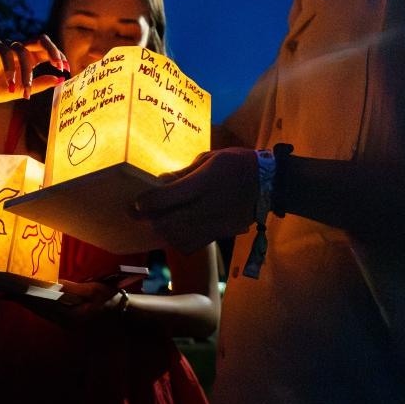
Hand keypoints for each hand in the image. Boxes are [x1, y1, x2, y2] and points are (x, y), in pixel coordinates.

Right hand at [0, 34, 69, 102]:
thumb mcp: (22, 91)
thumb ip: (40, 85)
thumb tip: (60, 79)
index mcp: (30, 57)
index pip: (48, 50)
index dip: (59, 57)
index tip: (66, 70)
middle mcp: (20, 49)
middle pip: (41, 39)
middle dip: (53, 50)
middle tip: (59, 65)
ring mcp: (7, 46)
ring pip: (23, 51)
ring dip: (27, 73)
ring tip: (25, 92)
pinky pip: (6, 54)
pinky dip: (10, 70)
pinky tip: (10, 85)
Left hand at [12, 279, 122, 327]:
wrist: (122, 314)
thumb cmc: (110, 300)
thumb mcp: (93, 290)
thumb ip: (73, 288)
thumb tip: (53, 283)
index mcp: (71, 316)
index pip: (42, 306)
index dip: (25, 299)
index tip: (10, 293)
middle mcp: (66, 323)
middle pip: (39, 311)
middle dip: (22, 301)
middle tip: (5, 292)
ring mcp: (67, 323)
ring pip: (42, 313)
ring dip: (29, 304)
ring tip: (13, 294)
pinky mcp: (68, 321)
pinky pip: (49, 313)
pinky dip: (39, 306)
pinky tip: (32, 300)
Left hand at [134, 148, 260, 253]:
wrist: (270, 183)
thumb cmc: (238, 163)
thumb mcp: (210, 158)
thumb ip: (184, 173)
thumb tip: (160, 182)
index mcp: (203, 183)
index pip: (165, 199)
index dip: (144, 204)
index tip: (134, 203)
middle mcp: (206, 206)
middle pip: (166, 223)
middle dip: (148, 220)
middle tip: (137, 213)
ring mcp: (214, 224)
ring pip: (176, 239)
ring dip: (161, 232)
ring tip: (156, 222)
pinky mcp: (219, 233)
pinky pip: (191, 245)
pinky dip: (177, 241)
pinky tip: (175, 231)